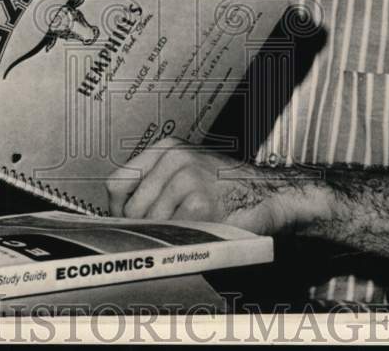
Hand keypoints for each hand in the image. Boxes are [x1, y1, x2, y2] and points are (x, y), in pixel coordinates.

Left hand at [106, 136, 294, 234]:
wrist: (269, 194)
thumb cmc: (228, 188)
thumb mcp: (188, 170)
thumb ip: (155, 183)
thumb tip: (120, 214)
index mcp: (168, 148)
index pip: (118, 182)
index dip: (118, 208)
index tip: (126, 222)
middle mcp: (174, 158)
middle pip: (132, 208)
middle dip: (142, 227)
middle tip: (162, 232)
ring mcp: (187, 179)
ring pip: (151, 223)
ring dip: (165, 235)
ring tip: (186, 229)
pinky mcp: (199, 203)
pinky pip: (172, 232)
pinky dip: (181, 239)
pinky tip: (197, 232)